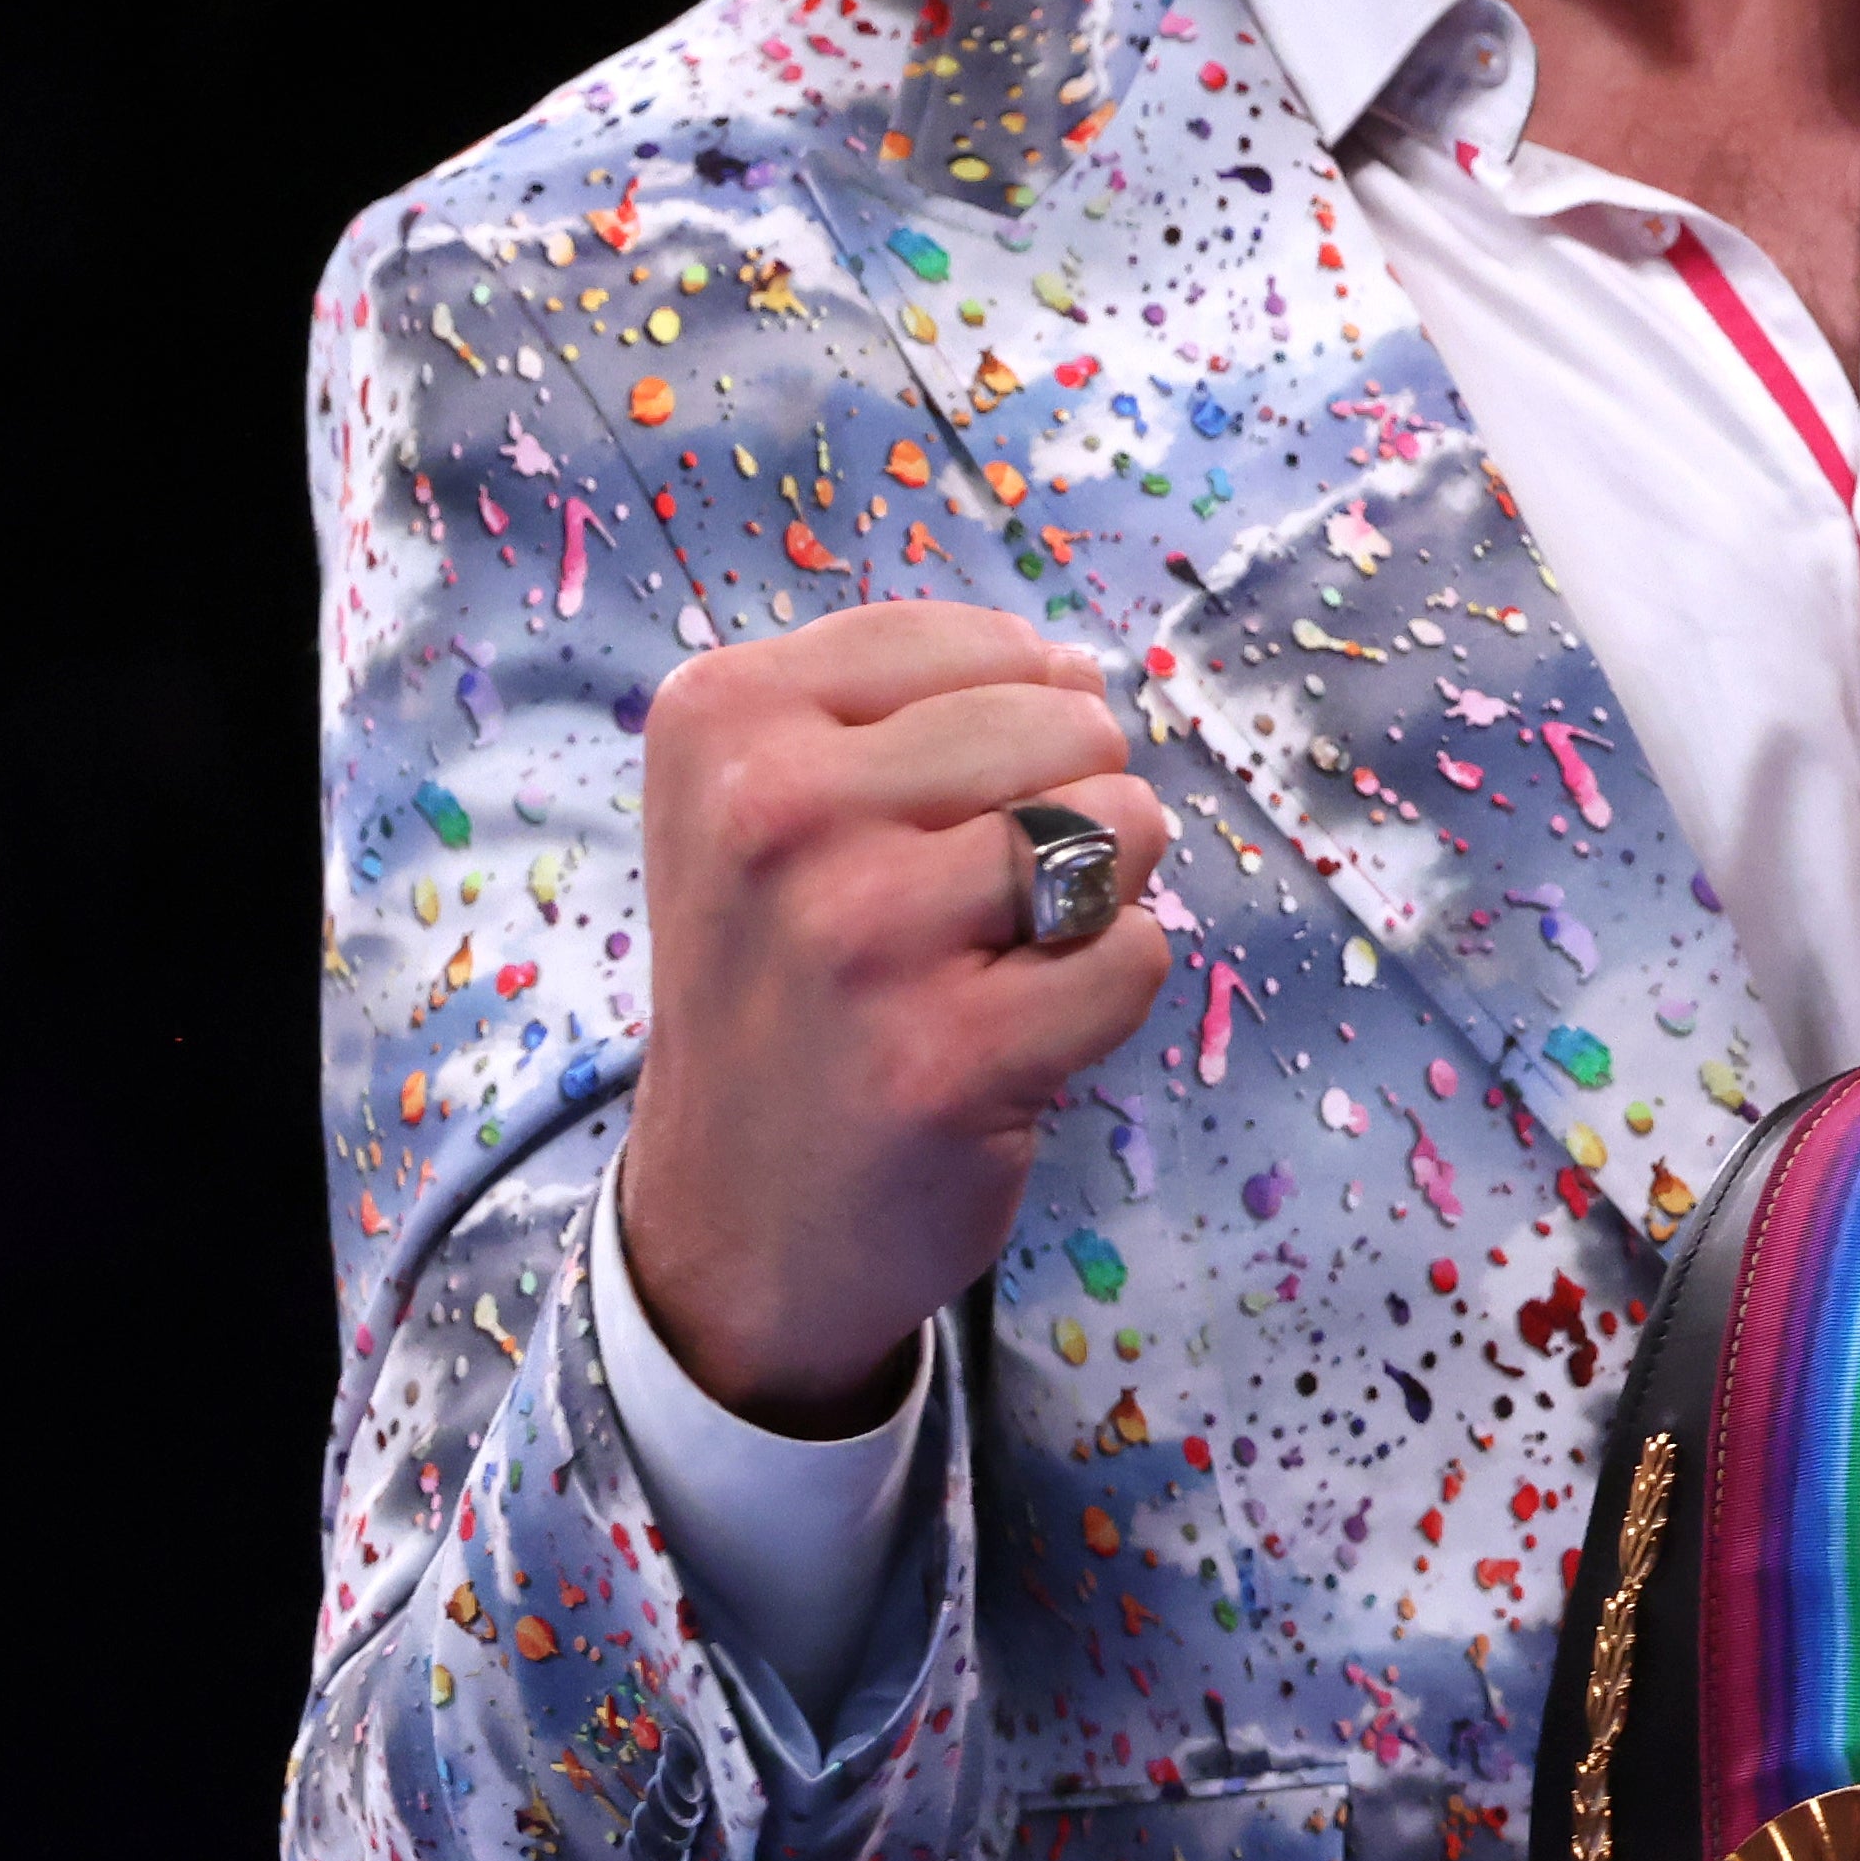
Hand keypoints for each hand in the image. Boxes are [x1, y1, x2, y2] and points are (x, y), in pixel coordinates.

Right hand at [611, 608, 1175, 1430]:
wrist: (736, 1215)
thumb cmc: (791, 985)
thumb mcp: (775, 802)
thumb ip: (916, 708)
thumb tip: (1084, 666)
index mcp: (725, 718)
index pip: (990, 646)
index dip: (1010, 733)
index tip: (918, 826)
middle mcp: (774, 810)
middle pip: (1069, 723)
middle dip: (1064, 810)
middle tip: (965, 911)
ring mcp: (858, 932)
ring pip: (1118, 826)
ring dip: (1092, 902)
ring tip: (987, 966)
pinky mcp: (949, 1051)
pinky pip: (1134, 955)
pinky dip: (1102, 999)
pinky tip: (1008, 1040)